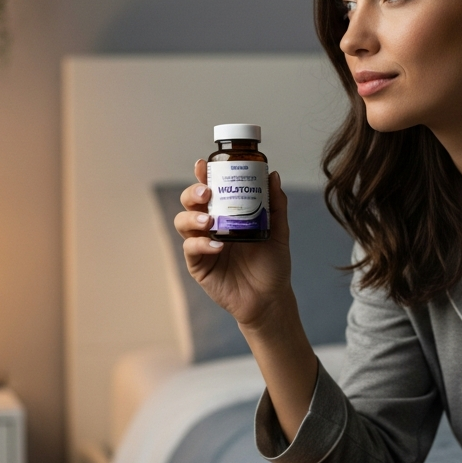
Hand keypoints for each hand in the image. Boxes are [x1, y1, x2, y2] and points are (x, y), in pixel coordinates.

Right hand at [175, 161, 294, 329]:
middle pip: (190, 203)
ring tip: (209, 221)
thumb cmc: (272, 265)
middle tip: (206, 193)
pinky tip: (217, 246)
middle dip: (192, 193)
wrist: (270, 298)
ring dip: (192, 218)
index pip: (209, 190)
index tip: (203, 165)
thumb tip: (273, 175)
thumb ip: (275, 204)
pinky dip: (201, 244)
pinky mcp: (198, 265)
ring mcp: (202, 245)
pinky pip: (191, 249)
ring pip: (183, 222)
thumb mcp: (278, 231)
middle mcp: (210, 226)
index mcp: (226, 214)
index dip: (202, 175)